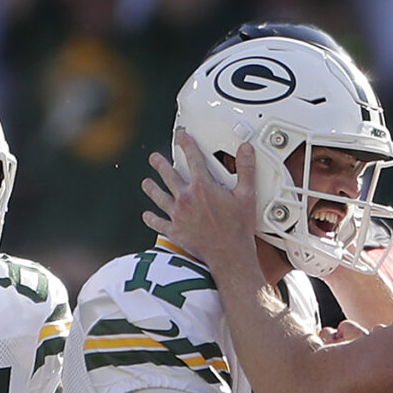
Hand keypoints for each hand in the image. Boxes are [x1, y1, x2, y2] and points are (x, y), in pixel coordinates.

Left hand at [142, 144, 258, 270]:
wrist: (229, 255)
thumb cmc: (238, 228)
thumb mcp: (247, 196)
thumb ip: (245, 170)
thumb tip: (246, 150)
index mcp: (203, 186)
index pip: (192, 158)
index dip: (186, 144)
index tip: (182, 137)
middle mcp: (186, 198)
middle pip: (169, 176)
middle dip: (160, 164)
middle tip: (155, 159)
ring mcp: (178, 215)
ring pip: (159, 197)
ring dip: (151, 189)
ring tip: (146, 183)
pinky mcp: (175, 231)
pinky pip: (158, 223)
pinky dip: (152, 219)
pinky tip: (147, 215)